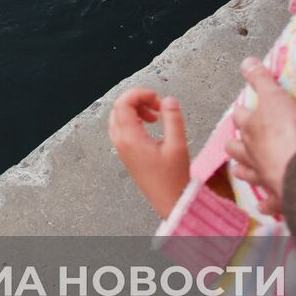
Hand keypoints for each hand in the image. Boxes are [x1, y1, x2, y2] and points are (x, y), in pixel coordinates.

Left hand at [109, 89, 189, 219]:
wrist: (169, 201)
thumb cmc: (173, 178)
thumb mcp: (178, 145)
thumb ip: (173, 119)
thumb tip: (168, 99)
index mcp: (130, 139)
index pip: (123, 104)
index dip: (139, 94)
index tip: (156, 97)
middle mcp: (121, 142)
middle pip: (118, 108)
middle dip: (137, 100)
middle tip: (157, 105)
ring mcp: (121, 148)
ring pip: (118, 117)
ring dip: (135, 109)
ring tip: (155, 116)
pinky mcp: (125, 152)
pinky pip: (122, 127)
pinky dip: (134, 120)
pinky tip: (151, 124)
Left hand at [226, 57, 295, 213]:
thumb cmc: (286, 132)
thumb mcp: (275, 97)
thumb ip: (261, 79)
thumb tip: (246, 62)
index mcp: (251, 129)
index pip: (241, 117)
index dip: (242, 112)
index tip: (242, 110)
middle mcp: (252, 153)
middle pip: (236, 147)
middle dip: (235, 143)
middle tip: (236, 141)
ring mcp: (262, 174)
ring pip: (247, 173)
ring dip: (244, 170)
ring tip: (241, 169)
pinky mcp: (277, 194)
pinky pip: (269, 201)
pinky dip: (267, 203)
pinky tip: (265, 206)